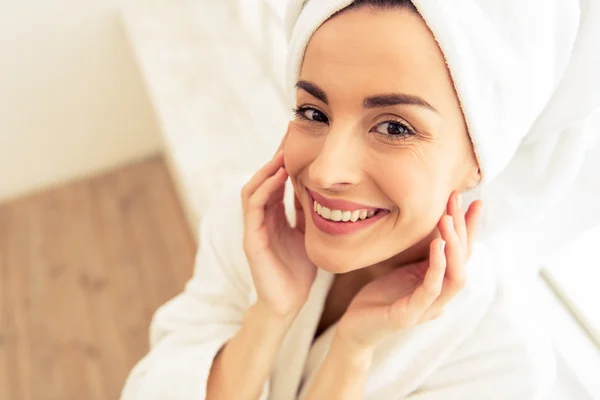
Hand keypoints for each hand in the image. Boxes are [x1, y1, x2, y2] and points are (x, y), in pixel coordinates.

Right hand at [241, 135, 316, 320]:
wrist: (288, 303)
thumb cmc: (298, 269)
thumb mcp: (308, 233)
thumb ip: (307, 211)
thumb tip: (321, 187)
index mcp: (274, 214)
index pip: (277, 178)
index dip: (286, 157)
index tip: (301, 135)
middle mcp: (261, 216)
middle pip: (264, 176)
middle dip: (277, 154)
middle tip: (292, 130)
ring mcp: (254, 227)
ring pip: (253, 188)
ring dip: (268, 168)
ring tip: (284, 150)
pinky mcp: (251, 240)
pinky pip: (253, 208)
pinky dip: (265, 189)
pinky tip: (279, 176)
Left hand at [336, 193, 483, 350]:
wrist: (355, 328)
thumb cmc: (379, 297)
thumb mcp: (402, 270)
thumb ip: (421, 256)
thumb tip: (432, 226)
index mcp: (439, 284)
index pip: (462, 254)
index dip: (469, 228)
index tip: (473, 200)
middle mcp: (440, 297)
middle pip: (464, 261)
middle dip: (464, 228)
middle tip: (458, 199)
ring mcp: (428, 308)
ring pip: (455, 276)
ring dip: (455, 245)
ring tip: (448, 218)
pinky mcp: (410, 315)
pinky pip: (432, 288)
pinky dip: (437, 265)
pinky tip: (437, 244)